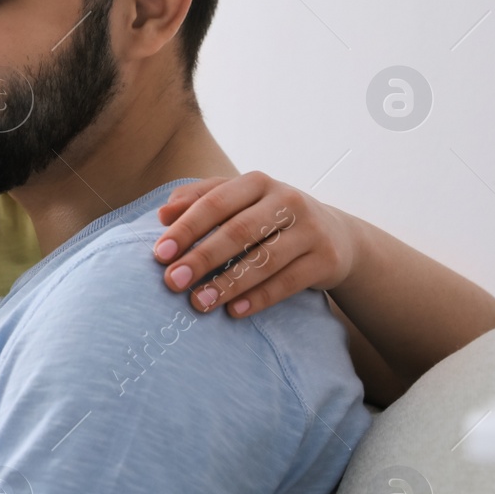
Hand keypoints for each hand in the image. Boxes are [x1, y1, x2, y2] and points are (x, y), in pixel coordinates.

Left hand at [152, 172, 360, 316]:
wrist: (335, 235)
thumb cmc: (269, 218)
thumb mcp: (238, 201)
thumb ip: (199, 200)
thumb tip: (163, 214)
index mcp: (258, 182)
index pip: (216, 203)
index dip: (186, 228)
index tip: (160, 254)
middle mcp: (288, 200)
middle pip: (239, 231)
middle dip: (202, 258)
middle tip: (173, 282)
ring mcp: (311, 229)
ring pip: (264, 259)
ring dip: (228, 283)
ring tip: (198, 302)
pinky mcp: (327, 258)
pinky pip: (289, 282)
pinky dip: (260, 298)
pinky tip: (234, 311)